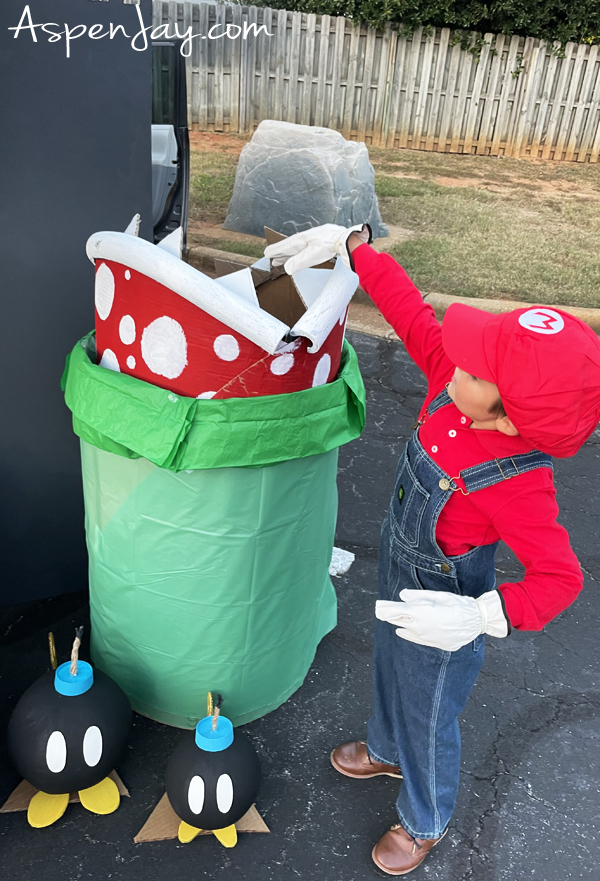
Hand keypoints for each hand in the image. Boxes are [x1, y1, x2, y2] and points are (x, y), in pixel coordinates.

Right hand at [264, 223, 371, 273]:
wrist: (346, 240)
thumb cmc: (329, 246)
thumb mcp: (311, 256)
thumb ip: (298, 262)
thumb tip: (286, 268)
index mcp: (301, 239)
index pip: (285, 246)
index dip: (275, 250)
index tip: (266, 253)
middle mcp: (306, 237)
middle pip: (290, 247)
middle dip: (281, 253)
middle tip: (272, 259)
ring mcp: (314, 239)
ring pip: (298, 247)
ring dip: (290, 254)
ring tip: (282, 260)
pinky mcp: (322, 241)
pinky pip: (306, 247)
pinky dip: (299, 252)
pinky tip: (300, 255)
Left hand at [375, 589, 508, 651]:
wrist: (476, 621)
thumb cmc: (458, 605)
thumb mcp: (438, 596)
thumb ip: (418, 596)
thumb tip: (403, 596)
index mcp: (421, 613)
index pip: (397, 611)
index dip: (386, 608)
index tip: (378, 607)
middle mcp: (421, 627)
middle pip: (399, 620)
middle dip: (390, 615)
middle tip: (380, 610)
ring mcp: (427, 637)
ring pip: (407, 630)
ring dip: (399, 623)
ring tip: (390, 618)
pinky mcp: (435, 644)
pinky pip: (416, 639)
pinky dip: (408, 634)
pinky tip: (401, 631)